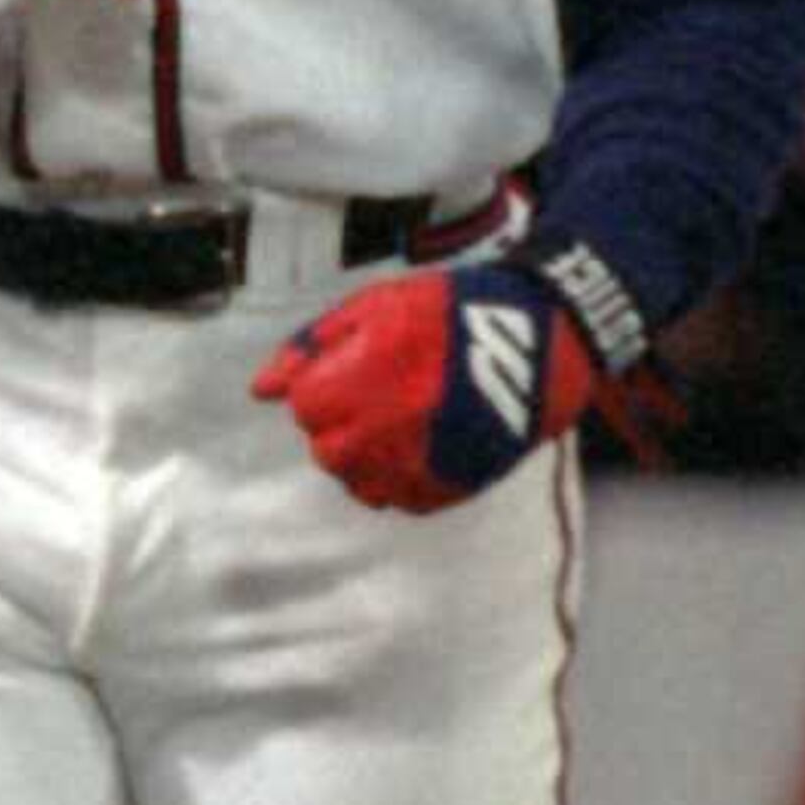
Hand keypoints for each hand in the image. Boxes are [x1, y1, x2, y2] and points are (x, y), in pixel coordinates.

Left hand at [252, 261, 624, 513]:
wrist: (544, 338)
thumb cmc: (449, 312)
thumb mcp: (374, 305)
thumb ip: (310, 348)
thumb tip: (260, 392)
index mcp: (366, 376)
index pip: (306, 408)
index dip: (324, 386)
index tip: (354, 369)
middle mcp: (389, 425)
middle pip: (327, 451)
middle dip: (340, 425)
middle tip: (377, 396)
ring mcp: (423, 460)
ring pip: (361, 483)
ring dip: (368, 455)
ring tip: (401, 419)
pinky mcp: (453, 484)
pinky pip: (402, 498)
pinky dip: (403, 476)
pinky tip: (424, 440)